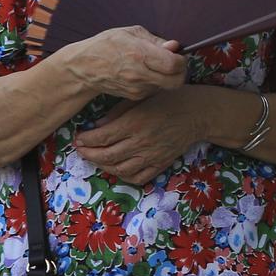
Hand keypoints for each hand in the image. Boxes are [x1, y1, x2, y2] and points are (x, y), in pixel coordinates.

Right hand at [59, 26, 186, 100]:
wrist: (84, 67)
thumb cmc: (107, 45)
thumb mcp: (131, 33)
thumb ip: (156, 40)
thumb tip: (175, 46)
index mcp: (140, 55)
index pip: (174, 64)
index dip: (181, 60)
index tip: (178, 55)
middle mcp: (140, 74)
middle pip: (176, 81)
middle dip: (180, 72)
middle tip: (174, 64)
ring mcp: (137, 88)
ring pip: (166, 86)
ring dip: (167, 77)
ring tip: (154, 66)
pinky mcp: (134, 96)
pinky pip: (154, 89)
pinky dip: (156, 82)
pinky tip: (144, 73)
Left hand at [74, 92, 201, 184]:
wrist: (197, 113)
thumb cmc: (168, 100)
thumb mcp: (141, 97)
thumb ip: (118, 112)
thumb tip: (97, 126)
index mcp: (135, 123)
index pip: (102, 137)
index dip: (86, 140)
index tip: (78, 138)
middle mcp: (141, 142)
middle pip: (106, 156)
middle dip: (89, 154)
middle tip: (81, 149)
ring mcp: (151, 156)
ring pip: (119, 169)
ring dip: (102, 166)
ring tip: (96, 158)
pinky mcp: (160, 165)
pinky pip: (137, 178)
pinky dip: (122, 176)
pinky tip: (116, 167)